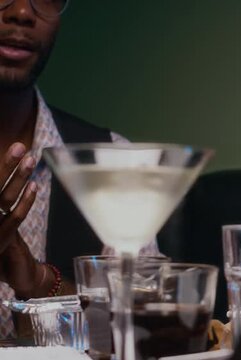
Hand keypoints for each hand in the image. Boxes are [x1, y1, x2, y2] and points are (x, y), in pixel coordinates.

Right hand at [0, 143, 38, 297]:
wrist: (9, 273)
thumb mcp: (0, 223)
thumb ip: (4, 202)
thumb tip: (9, 184)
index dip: (2, 166)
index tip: (16, 148)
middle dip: (7, 164)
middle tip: (20, 146)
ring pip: (3, 197)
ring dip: (17, 177)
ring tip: (30, 159)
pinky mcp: (0, 240)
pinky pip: (13, 219)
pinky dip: (25, 202)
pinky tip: (35, 187)